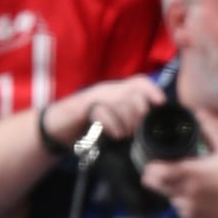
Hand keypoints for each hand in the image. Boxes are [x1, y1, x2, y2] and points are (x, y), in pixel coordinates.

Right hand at [40, 74, 161, 148]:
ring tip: (124, 134)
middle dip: (139, 112)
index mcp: (117, 92)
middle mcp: (107, 90)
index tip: (161, 103)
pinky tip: (114, 135)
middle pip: (132, 92)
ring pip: (119, 101)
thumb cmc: (88, 125)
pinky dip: (112, 125)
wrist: (56, 127)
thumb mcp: (114, 122)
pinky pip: (101, 112)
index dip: (152, 90)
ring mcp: (93, 97)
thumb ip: (130, 120)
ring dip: (125, 121)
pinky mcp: (80, 108)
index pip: (139, 81)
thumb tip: (150, 127)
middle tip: (136, 130)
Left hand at [140, 106, 217, 217]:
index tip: (151, 163)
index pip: (158, 172)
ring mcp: (188, 207)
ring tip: (185, 183)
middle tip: (161, 171)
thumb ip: (209, 132)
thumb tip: (198, 114)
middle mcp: (186, 191)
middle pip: (156, 186)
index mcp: (192, 173)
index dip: (151, 168)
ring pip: (167, 197)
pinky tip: (196, 196)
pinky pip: (179, 208)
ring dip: (170, 190)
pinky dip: (182, 202)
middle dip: (155, 178)